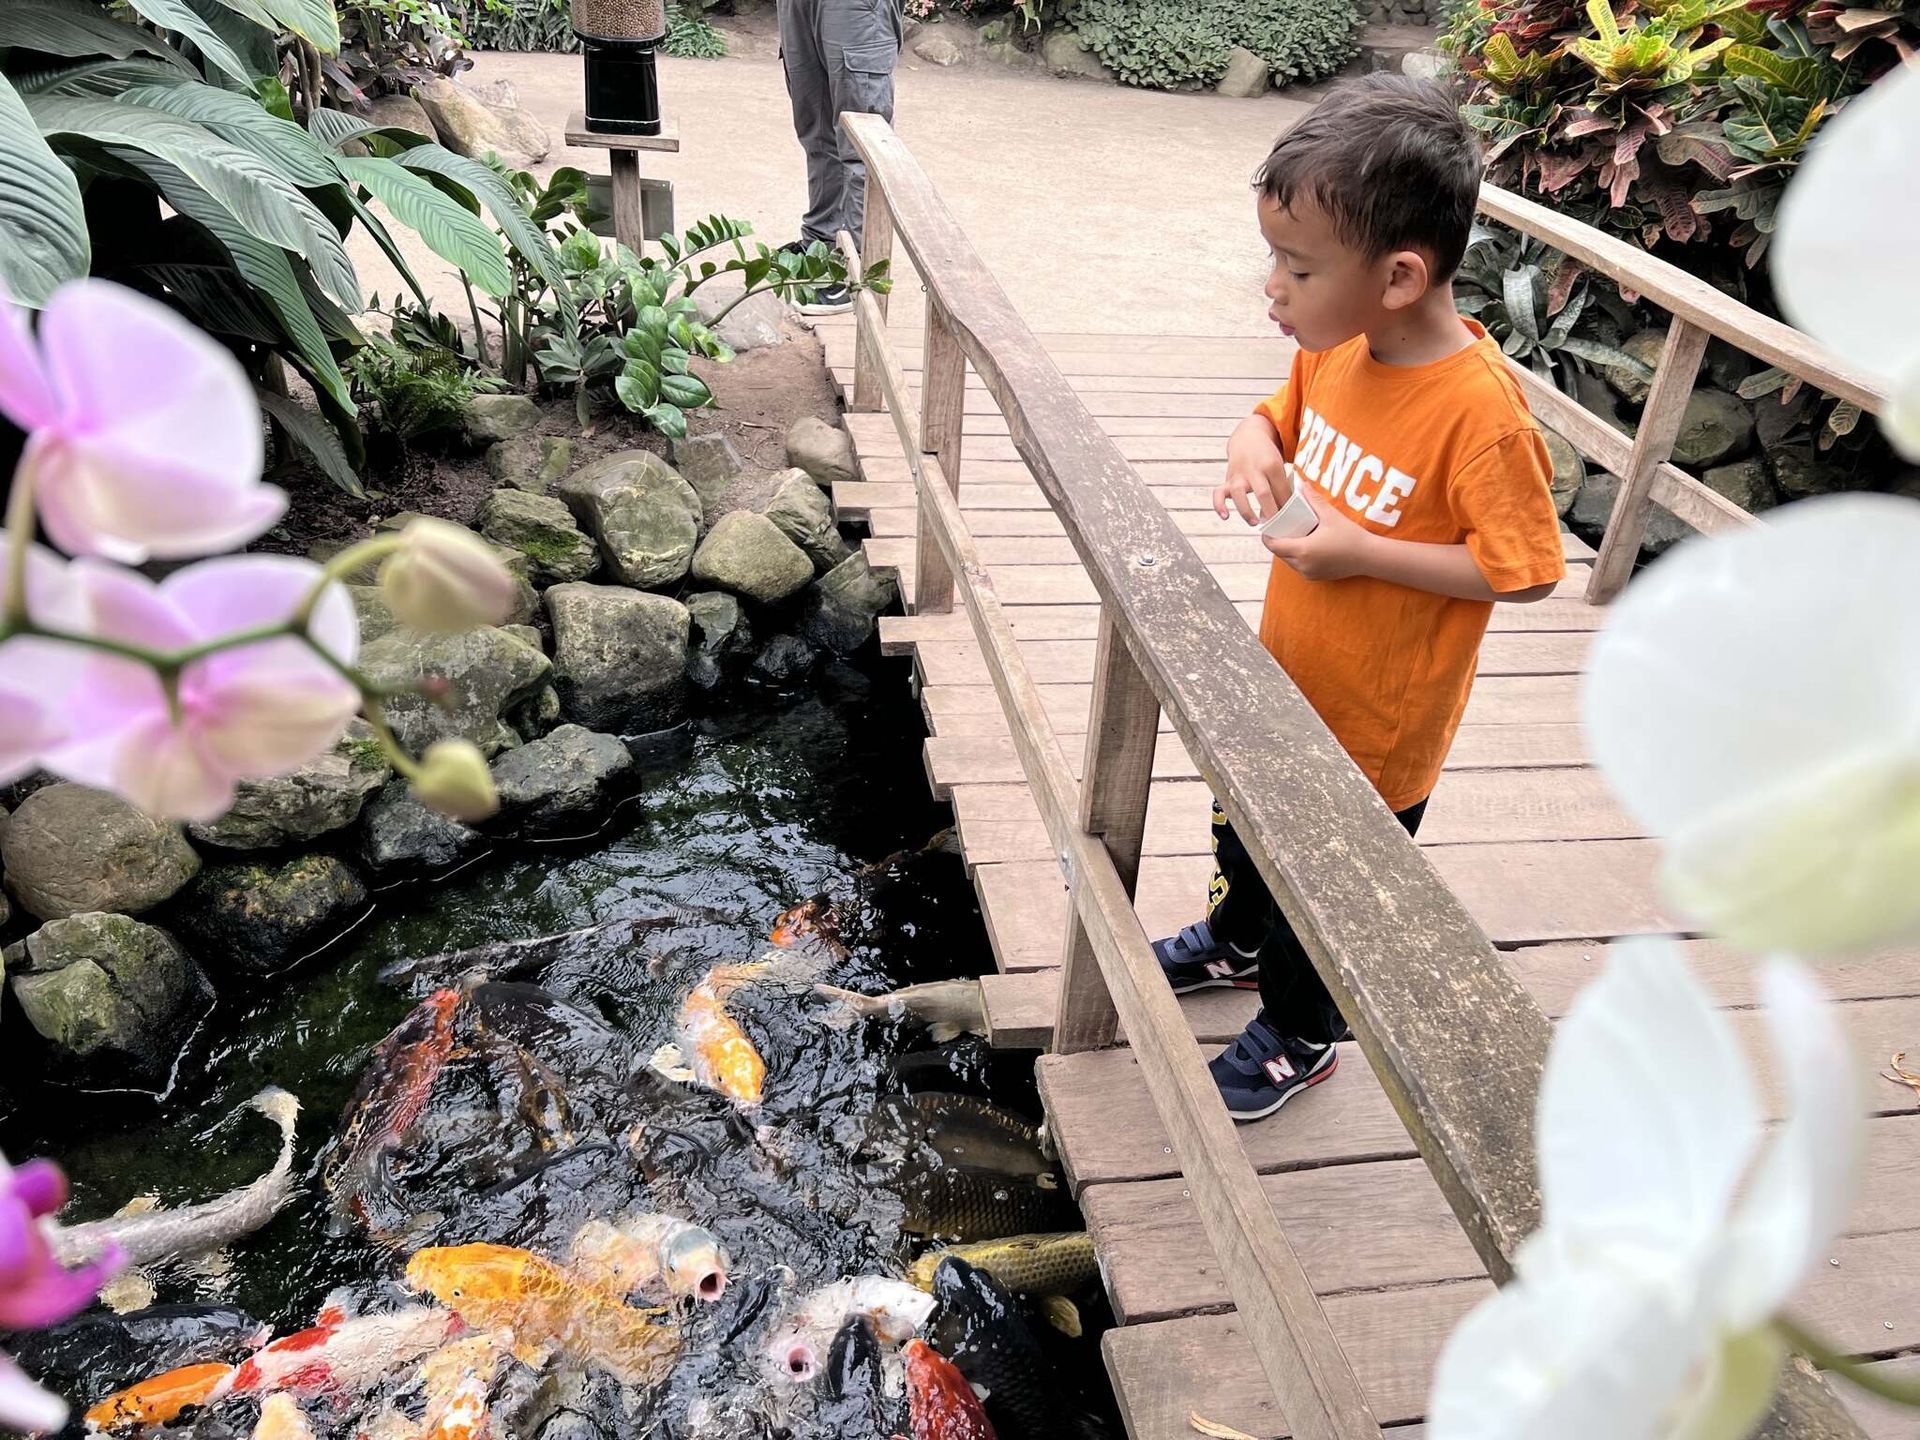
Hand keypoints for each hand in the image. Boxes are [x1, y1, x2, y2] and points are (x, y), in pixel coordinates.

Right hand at [1215, 416, 1289, 524]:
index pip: (1282, 491)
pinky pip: (1219, 493)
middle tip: (1277, 527)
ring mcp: (1239, 475)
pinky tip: (1225, 516)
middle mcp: (1254, 470)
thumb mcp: (1280, 465)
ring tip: (1254, 523)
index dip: (1287, 508)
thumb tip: (1289, 510)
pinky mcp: (1228, 480)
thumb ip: (1283, 485)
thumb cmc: (1267, 457)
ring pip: (1240, 495)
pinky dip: (1219, 505)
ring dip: (1247, 511)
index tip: (1290, 520)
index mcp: (1272, 466)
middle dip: (1271, 512)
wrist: (1249, 438)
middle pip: (1263, 494)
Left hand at [1262, 483, 1378, 580]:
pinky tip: (1303, 545)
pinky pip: (1299, 567)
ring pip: (1288, 561)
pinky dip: (1298, 557)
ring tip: (1290, 534)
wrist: (1369, 556)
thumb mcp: (1330, 515)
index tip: (1268, 526)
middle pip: (1279, 554)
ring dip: (1287, 550)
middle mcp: (1302, 565)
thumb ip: (1314, 499)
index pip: (1274, 546)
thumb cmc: (1351, 536)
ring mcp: (1309, 574)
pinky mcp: (1316, 577)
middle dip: (1277, 541)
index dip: (1267, 536)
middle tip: (1279, 527)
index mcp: (1303, 550)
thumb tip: (1301, 483)